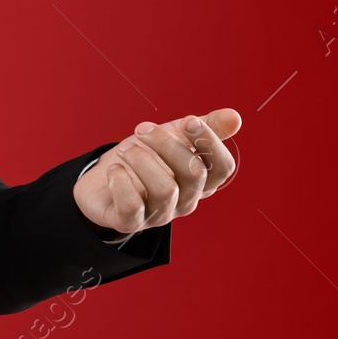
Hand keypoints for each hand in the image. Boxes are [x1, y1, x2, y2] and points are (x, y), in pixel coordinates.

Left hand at [73, 108, 241, 235]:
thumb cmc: (145, 158)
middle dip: (167, 144)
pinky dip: (121, 182)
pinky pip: (132, 206)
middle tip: (141, 128)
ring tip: (124, 148)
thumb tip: (235, 116)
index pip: (223, 168)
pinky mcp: (130, 222)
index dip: (211, 143)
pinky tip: (114, 169)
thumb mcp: (173, 137)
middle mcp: (185, 201)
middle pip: (194, 174)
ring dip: (142, 161)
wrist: (102, 182)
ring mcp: (159, 215)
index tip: (189, 120)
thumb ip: (203, 126)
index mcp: (200, 181)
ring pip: (165, 190)